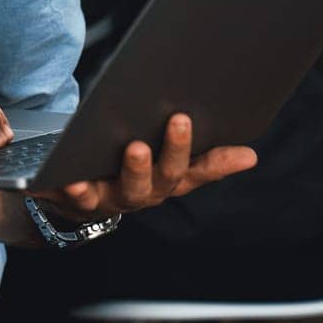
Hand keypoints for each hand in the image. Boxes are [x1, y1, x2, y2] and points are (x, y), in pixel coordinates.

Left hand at [35, 113, 256, 222]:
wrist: (71, 197)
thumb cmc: (122, 168)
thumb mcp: (161, 161)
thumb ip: (200, 158)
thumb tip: (250, 155)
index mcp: (166, 180)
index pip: (200, 172)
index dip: (221, 163)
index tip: (246, 151)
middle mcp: (146, 193)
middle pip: (166, 176)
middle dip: (175, 150)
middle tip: (180, 121)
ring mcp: (114, 198)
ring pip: (129, 189)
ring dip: (135, 169)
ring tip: (136, 147)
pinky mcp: (79, 200)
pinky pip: (79, 197)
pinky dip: (77, 189)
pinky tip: (73, 178)